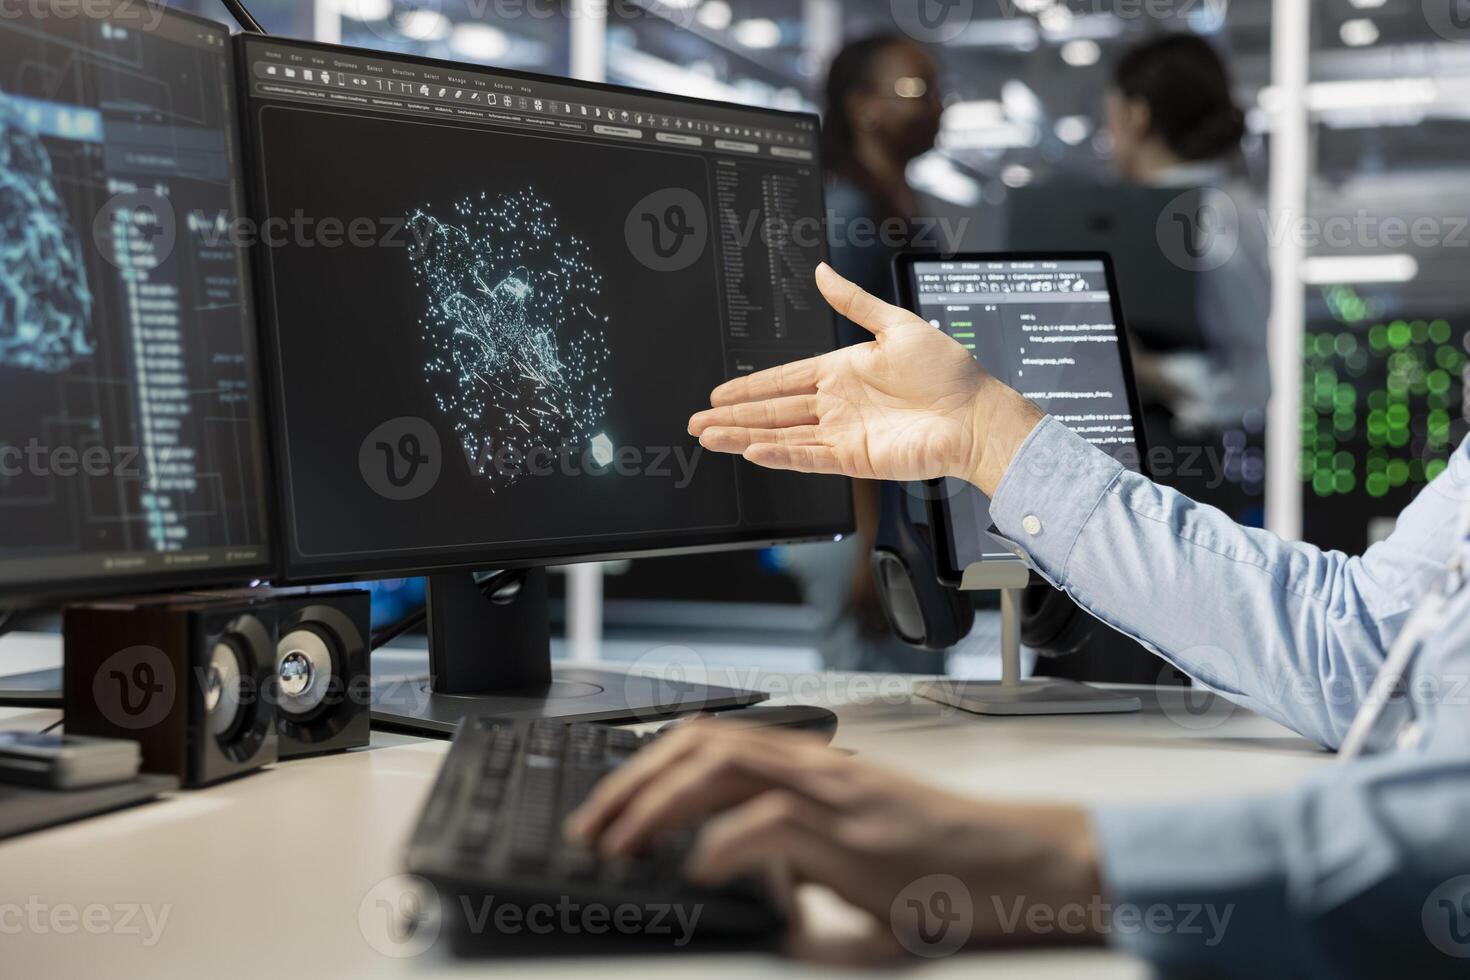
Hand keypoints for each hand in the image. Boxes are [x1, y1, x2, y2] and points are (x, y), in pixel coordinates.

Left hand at [564, 723, 1105, 961]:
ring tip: (622, 844)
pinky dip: (723, 844)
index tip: (609, 806)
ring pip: (725, 767)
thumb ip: (798, 868)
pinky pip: (772, 823)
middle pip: (702, 742)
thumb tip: (750, 899)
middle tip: (594, 826)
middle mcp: (815, 768)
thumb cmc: (942, 861)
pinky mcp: (855, 832)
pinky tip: (697, 870)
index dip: (649, 765)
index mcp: (810, 768)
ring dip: (660, 803)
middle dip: (634, 780)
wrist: (1015, 862)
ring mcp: (834, 794)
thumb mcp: (852, 861)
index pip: (712, 740)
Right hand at [688, 264, 1044, 495]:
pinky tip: (752, 451)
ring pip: (781, 435)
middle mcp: (837, 404)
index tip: (718, 392)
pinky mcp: (854, 458)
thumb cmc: (948, 371)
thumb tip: (824, 273)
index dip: (749, 386)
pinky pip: (808, 456)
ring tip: (709, 437)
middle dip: (733, 415)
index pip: (783, 379)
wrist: (977, 414)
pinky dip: (780, 455)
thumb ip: (855, 303)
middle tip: (697, 421)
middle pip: (773, 410)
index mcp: (843, 371)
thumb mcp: (896, 325)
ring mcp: (843, 433)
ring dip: (744, 436)